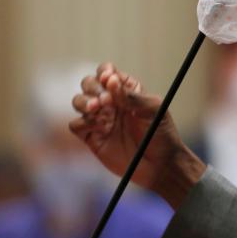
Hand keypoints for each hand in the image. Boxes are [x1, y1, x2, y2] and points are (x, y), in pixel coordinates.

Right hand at [70, 62, 204, 206]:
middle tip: (106, 100)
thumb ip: (131, 95)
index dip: (105, 72)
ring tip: (97, 108)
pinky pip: (76, 125)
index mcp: (126, 90)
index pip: (107, 72)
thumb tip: (111, 81)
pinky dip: (83, 122)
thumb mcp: (153, 110)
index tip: (110, 79)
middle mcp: (110, 102)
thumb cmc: (160, 134)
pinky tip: (100, 128)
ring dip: (84, 101)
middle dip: (93, 87)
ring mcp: (100, 119)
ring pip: (78, 101)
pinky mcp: (92, 137)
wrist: (159, 165)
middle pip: (89, 83)